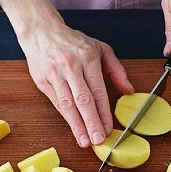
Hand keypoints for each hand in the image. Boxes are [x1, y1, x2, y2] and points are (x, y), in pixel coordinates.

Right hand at [0, 0, 132, 147]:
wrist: (40, 30)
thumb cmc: (73, 41)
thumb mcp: (100, 48)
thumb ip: (117, 70)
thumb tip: (129, 91)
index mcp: (87, 58)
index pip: (97, 91)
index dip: (103, 112)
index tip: (109, 128)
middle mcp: (70, 67)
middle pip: (82, 100)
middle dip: (91, 123)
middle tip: (98, 141)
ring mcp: (54, 74)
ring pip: (67, 104)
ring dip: (76, 125)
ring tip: (84, 141)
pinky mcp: (42, 80)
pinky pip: (56, 102)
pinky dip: (66, 117)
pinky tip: (74, 128)